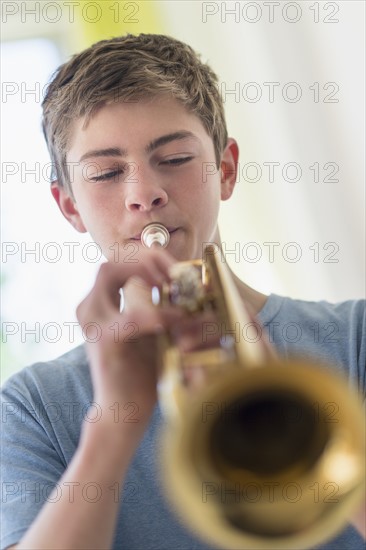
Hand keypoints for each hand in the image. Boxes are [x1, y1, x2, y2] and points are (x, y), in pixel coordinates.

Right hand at [76, 249, 183, 437]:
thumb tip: (184, 282)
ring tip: (173, 287)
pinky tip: (178, 318)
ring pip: (113, 276)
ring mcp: (93, 322)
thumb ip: (156, 304)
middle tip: (174, 273)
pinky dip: (159, 313)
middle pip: (110, 263)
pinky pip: (133, 316)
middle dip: (145, 261)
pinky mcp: (105, 340)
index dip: (144, 259)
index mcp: (97, 305)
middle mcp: (89, 309)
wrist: (124, 411)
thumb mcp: (149, 330)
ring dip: (148, 276)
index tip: (174, 269)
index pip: (115, 263)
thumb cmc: (139, 370)